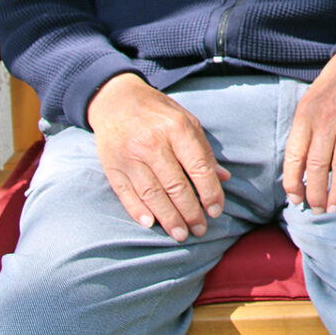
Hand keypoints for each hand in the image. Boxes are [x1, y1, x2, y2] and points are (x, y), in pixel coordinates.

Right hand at [87, 73, 229, 241]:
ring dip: (168, 218)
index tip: (216, 210)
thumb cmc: (158, 113)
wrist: (116, 100)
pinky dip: (139, 211)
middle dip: (190, 212)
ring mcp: (129, 156)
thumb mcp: (187, 121)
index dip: (210, 192)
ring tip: (181, 234)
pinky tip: (152, 224)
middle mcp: (152, 143)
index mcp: (177, 129)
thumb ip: (204, 151)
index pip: (198, 167)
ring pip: (152, 194)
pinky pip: (126, 194)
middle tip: (200, 229)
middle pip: (175, 185)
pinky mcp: (112, 166)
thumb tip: (223, 178)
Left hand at [282, 51, 335, 212]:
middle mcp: (328, 121)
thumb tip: (301, 170)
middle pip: (318, 166)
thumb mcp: (308, 102)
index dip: (294, 183)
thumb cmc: (333, 85)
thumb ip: (304, 133)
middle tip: (317, 211)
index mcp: (306, 116)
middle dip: (316, 194)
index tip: (295, 199)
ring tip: (335, 208)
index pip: (295, 157)